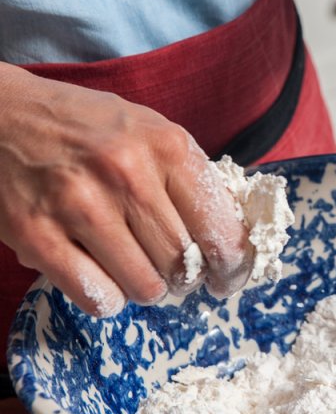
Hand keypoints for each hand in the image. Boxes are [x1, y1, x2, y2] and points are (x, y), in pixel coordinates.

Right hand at [0, 64, 250, 315]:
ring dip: (148, 289)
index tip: (230, 276)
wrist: (3, 115)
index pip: (220, 225)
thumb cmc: (87, 127)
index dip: (233, 263)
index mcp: (166, 145)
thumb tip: (230, 236)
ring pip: (145, 285)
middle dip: (188, 278)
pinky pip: (97, 296)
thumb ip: (188, 177)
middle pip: (183, 261)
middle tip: (180, 275)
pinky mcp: (36, 234)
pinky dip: (108, 298)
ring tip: (140, 272)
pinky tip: (104, 277)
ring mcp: (79, 204)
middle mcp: (127, 172)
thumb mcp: (150, 131)